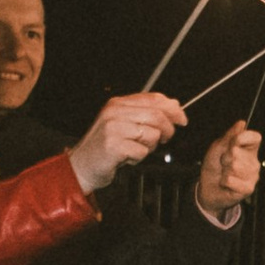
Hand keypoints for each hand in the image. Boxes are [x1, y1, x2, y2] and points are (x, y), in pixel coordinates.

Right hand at [70, 91, 185, 193]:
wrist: (81, 166)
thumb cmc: (106, 146)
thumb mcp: (125, 124)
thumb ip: (147, 112)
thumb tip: (174, 104)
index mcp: (118, 103)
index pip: (154, 99)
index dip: (173, 109)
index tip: (182, 119)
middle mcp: (114, 112)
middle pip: (157, 116)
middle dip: (167, 130)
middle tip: (165, 139)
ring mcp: (112, 128)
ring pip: (152, 134)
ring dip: (150, 147)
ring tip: (135, 149)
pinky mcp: (113, 146)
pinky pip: (142, 151)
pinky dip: (138, 158)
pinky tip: (126, 158)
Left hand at [194, 120, 260, 217]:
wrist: (207, 188)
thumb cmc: (214, 167)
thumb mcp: (218, 148)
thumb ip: (230, 136)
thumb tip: (242, 123)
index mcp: (249, 149)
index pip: (255, 137)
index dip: (243, 137)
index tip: (233, 142)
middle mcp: (254, 162)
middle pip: (238, 152)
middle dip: (225, 157)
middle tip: (223, 164)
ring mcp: (253, 176)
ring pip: (234, 166)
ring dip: (224, 170)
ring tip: (225, 174)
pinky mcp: (248, 188)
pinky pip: (231, 180)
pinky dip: (224, 181)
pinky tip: (226, 184)